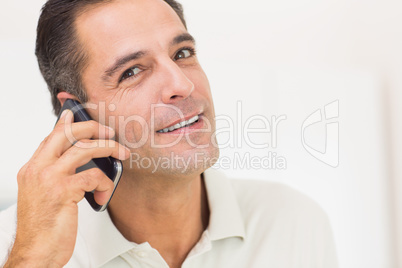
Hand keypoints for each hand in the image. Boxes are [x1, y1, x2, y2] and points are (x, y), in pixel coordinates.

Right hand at [4, 109, 129, 266]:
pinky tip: (103, 197)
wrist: (35, 253)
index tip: (74, 113)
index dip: (66, 123)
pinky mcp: (63, 191)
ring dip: (109, 149)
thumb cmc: (43, 227)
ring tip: (122, 154)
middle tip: (110, 132)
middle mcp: (37, 169)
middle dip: (92, 127)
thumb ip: (55, 175)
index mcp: (32, 168)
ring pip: (84, 149)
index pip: (51, 137)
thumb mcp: (44, 196)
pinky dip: (105, 185)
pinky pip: (94, 176)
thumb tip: (75, 162)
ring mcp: (49, 178)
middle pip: (67, 133)